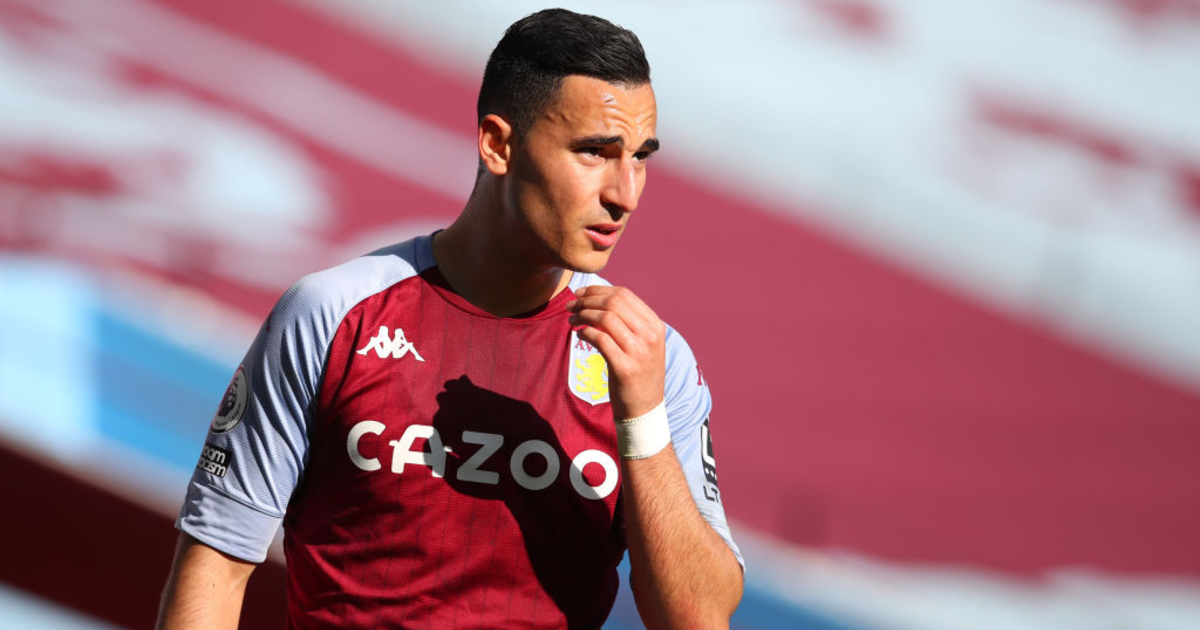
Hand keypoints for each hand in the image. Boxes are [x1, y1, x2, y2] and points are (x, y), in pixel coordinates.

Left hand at [567, 286, 665, 420]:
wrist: (645, 409)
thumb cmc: (639, 373)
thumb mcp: (644, 344)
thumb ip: (629, 322)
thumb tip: (599, 298)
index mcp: (655, 325)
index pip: (625, 295)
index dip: (599, 290)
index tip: (581, 293)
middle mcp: (649, 336)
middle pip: (614, 303)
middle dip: (587, 299)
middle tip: (571, 304)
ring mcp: (638, 351)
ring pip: (605, 318)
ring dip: (583, 314)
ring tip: (572, 318)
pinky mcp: (624, 367)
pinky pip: (599, 339)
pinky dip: (585, 332)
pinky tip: (579, 334)